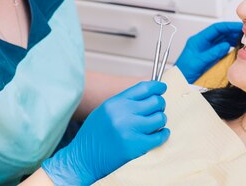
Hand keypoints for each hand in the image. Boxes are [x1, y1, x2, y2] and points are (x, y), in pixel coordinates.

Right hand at [41, 81, 169, 185]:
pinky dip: (163, 135)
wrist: (82, 159)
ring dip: (160, 120)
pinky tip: (159, 134)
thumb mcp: (105, 110)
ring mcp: (130, 130)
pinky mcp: (135, 146)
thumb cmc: (93, 135)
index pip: (144, 87)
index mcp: (115, 102)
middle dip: (160, 105)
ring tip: (155, 124)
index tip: (162, 88)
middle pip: (155, 102)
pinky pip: (159, 137)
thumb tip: (148, 94)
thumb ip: (125, 102)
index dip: (157, 86)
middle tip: (157, 110)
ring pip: (160, 118)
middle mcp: (123, 113)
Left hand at [176, 21, 241, 82]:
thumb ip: (212, 53)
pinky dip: (230, 47)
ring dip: (233, 39)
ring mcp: (208, 49)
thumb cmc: (184, 72)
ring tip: (243, 40)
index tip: (238, 27)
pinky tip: (237, 48)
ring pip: (223, 40)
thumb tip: (225, 45)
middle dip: (232, 31)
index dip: (228, 26)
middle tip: (245, 33)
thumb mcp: (198, 62)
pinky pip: (223, 49)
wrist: (181, 82)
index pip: (215, 29)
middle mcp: (203, 43)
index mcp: (198, 40)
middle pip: (220, 33)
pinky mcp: (211, 56)